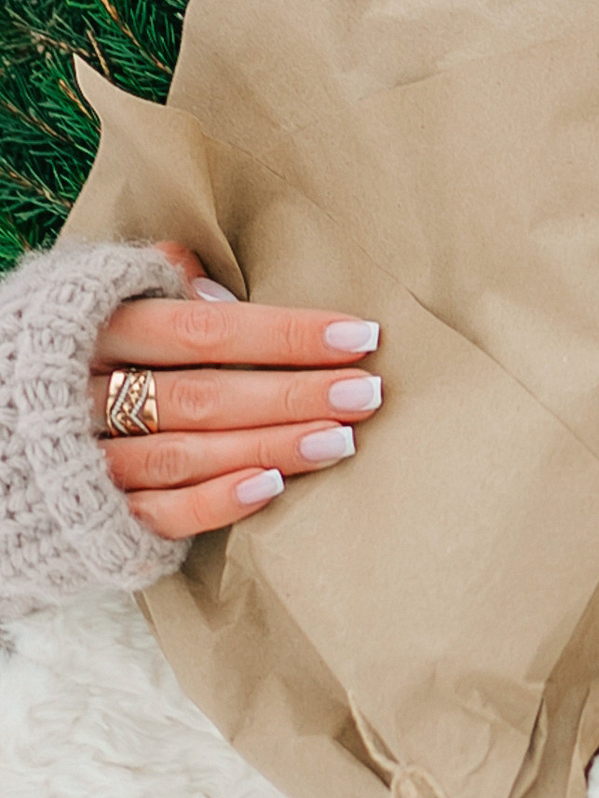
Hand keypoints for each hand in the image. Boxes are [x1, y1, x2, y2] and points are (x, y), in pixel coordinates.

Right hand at [90, 250, 384, 542]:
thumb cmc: (30, 356)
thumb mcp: (67, 303)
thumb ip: (135, 286)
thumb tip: (203, 277)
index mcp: (85, 330)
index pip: (202, 330)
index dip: (282, 332)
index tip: (358, 333)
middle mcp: (80, 395)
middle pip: (202, 393)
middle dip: (292, 392)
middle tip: (366, 391)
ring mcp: (76, 462)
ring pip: (185, 453)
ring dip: (269, 446)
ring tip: (341, 440)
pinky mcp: (78, 520)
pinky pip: (151, 514)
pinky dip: (211, 503)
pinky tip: (269, 490)